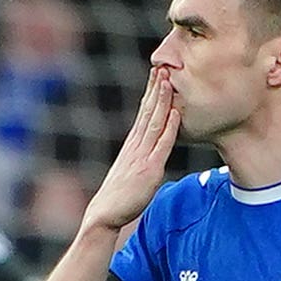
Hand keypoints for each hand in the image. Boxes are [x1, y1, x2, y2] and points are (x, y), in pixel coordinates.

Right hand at [83, 67, 179, 232]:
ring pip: (155, 122)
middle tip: (163, 66)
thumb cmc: (119, 197)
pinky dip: (170, 127)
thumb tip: (151, 155)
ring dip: (163, 101)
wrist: (105, 214)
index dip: (151, 93)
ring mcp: (142, 156)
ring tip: (169, 80)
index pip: (143, 113)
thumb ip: (141, 160)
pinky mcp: (150, 170)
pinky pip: (162, 145)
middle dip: (156, 88)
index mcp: (132, 145)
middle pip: (148, 111)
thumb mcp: (131, 172)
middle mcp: (136, 146)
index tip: (157, 74)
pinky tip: (176, 113)